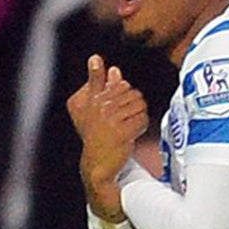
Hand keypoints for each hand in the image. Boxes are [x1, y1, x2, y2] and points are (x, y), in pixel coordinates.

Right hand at [67, 54, 150, 219]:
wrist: (97, 164)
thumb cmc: (95, 134)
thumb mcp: (91, 108)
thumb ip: (97, 84)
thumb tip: (105, 64)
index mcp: (85, 98)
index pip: (117, 83)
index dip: (123, 96)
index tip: (115, 110)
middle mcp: (95, 106)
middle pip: (131, 92)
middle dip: (133, 105)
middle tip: (124, 120)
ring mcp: (108, 119)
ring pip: (139, 105)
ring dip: (138, 116)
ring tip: (128, 126)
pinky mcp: (121, 132)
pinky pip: (142, 120)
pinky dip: (142, 126)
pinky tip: (132, 134)